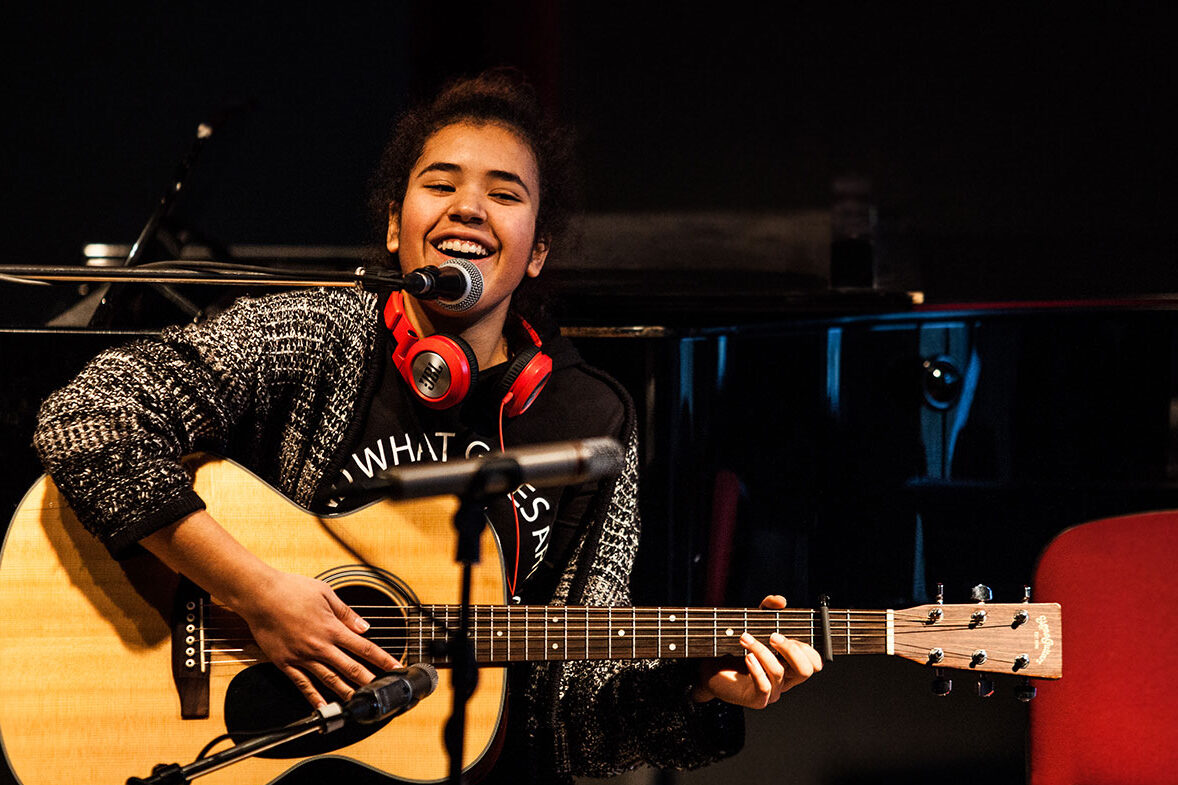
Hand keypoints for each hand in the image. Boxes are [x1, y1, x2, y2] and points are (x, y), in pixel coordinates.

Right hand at [141, 510, 401, 707]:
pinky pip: (302, 684)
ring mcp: (302, 657)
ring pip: (329, 679)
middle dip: (368, 681)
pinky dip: (314, 697)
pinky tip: (322, 706)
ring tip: (358, 703)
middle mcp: (320, 645)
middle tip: (381, 692)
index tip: (394, 667)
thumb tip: (364, 627)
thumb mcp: (325, 593)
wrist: (260, 595)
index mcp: (332, 628)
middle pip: (350, 668)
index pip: (363, 647)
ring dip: (345, 692)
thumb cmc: (291, 590)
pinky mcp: (285, 663)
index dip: (381, 659)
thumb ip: (346, 613)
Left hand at [691, 594, 821, 708]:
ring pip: (778, 672)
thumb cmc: (735, 648)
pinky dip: (756, 669)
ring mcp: (773, 691)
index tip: (785, 634)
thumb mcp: (753, 621)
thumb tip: (781, 601)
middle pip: (805, 670)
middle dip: (790, 649)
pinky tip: (747, 657)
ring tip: (744, 639)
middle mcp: (785, 679)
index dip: (806, 649)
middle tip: (772, 636)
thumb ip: (768, 607)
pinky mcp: (757, 699)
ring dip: (761, 651)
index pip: (814, 663)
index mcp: (790, 664)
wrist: (710, 669)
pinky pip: (764, 686)